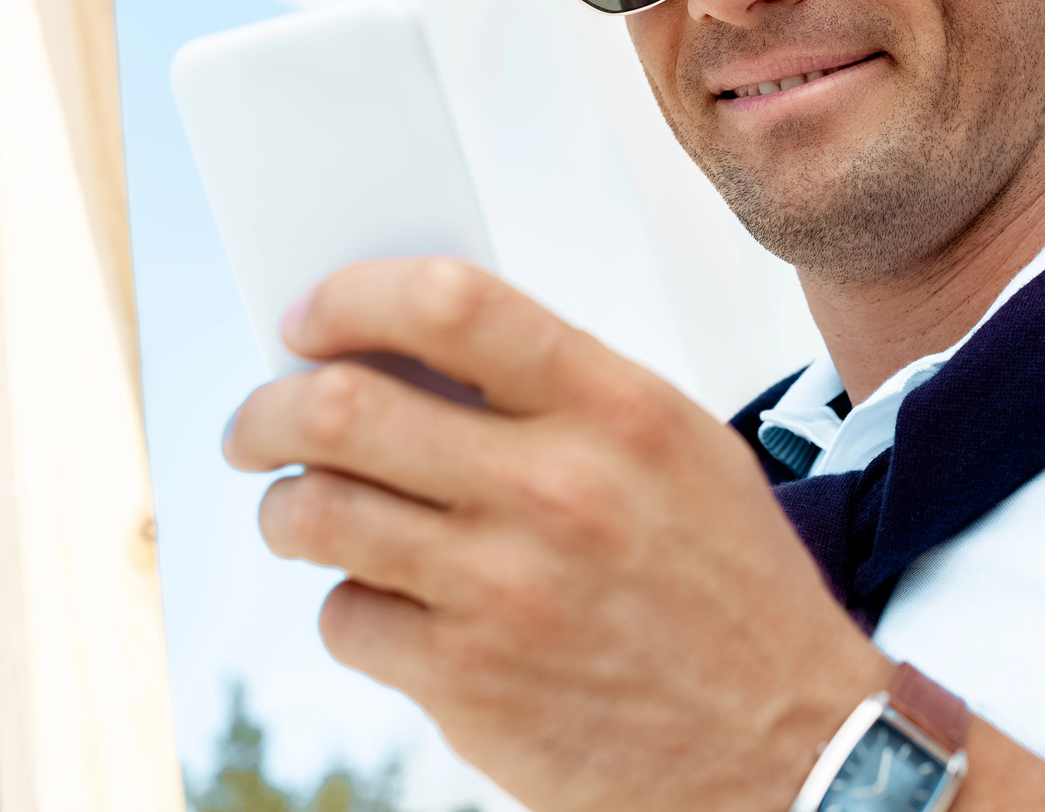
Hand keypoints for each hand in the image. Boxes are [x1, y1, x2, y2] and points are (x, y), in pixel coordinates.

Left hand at [223, 257, 891, 811]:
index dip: (352, 297)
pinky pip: (345, 617)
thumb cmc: (729, 587)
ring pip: (314, 514)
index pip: (450, 303)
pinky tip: (385, 600)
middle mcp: (556, 489)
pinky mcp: (468, 683)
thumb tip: (414, 354)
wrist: (787, 747)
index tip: (310, 317)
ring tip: (302, 509)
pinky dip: (346, 603)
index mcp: (618, 409)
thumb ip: (562, 390)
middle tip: (258, 425)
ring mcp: (504, 591)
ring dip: (285, 507)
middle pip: (340, 407)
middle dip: (267, 411)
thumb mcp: (679, 451)